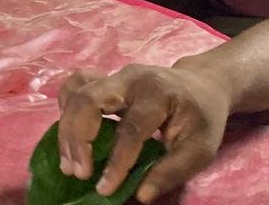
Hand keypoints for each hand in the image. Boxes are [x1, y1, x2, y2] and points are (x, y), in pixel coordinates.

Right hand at [57, 63, 229, 202]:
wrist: (201, 85)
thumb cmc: (202, 118)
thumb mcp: (200, 149)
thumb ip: (171, 171)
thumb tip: (140, 194)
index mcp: (158, 94)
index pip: (130, 128)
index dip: (116, 161)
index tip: (104, 189)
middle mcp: (131, 78)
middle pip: (90, 100)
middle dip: (77, 138)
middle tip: (78, 172)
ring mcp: (114, 75)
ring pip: (77, 92)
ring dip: (67, 128)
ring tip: (68, 161)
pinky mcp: (105, 78)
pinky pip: (75, 86)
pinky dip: (66, 108)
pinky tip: (67, 133)